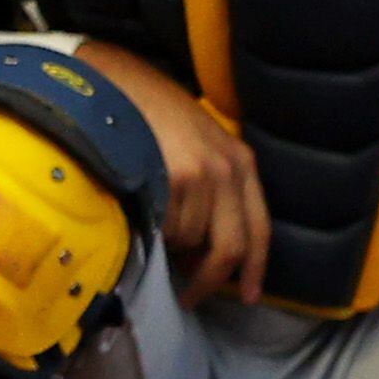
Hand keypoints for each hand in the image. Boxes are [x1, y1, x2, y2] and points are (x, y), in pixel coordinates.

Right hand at [70, 38, 265, 307]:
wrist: (119, 81)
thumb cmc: (152, 117)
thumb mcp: (197, 147)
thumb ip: (211, 192)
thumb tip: (200, 254)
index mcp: (241, 162)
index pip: (260, 228)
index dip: (255, 268)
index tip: (248, 297)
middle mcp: (229, 170)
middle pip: (230, 246)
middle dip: (209, 279)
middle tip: (190, 296)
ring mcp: (203, 174)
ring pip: (190, 240)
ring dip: (170, 247)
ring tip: (151, 225)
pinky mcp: (175, 177)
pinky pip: (164, 228)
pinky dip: (151, 232)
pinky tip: (138, 212)